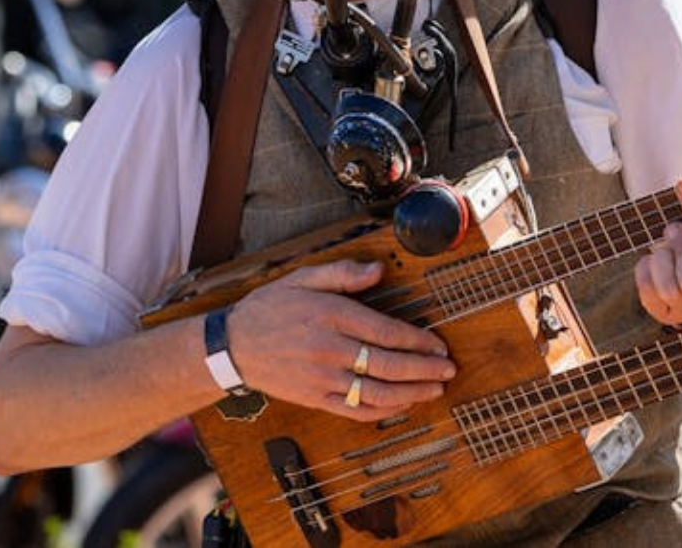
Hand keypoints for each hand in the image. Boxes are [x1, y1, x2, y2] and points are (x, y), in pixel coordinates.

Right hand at [224, 260, 455, 420]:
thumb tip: (379, 270)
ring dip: (411, 393)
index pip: (386, 332)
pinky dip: (383, 411)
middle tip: (448, 369)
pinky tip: (402, 405)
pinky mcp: (316, 399)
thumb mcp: (304, 277)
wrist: (232, 345)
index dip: (417, 341)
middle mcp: (330, 349)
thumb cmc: (271, 307)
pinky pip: (355, 410)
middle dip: (424, 369)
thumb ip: (344, 273)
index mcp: (331, 316)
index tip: (438, 344)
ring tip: (435, 389)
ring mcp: (323, 378)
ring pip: (376, 392)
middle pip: (387, 365)